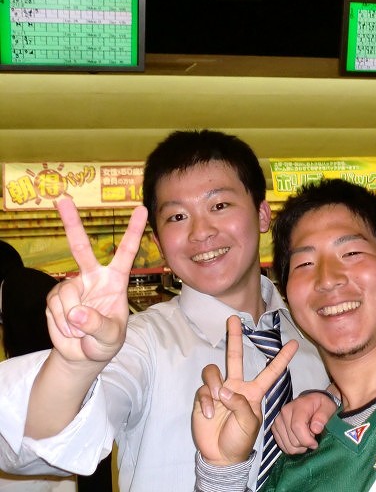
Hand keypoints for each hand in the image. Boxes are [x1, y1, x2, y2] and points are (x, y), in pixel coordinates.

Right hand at [45, 198, 147, 364]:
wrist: (82, 356)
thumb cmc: (104, 342)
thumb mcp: (110, 337)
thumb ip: (97, 325)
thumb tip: (76, 311)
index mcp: (115, 281)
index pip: (126, 252)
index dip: (133, 231)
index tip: (141, 208)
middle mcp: (93, 278)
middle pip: (81, 247)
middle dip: (71, 223)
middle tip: (62, 200)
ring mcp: (72, 286)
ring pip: (65, 292)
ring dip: (71, 318)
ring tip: (80, 330)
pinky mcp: (55, 298)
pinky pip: (54, 306)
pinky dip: (60, 322)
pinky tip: (68, 329)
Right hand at [193, 315, 297, 465]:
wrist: (220, 455)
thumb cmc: (240, 439)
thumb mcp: (250, 423)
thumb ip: (240, 404)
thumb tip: (224, 389)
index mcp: (253, 392)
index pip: (271, 371)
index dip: (282, 358)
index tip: (294, 343)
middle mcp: (236, 386)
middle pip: (235, 356)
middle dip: (234, 336)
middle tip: (234, 318)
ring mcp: (219, 390)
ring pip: (213, 371)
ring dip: (215, 384)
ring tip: (218, 400)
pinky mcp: (204, 397)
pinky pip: (203, 389)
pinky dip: (206, 400)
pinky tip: (208, 413)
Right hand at [272, 390, 337, 453]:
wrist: (311, 401)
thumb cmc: (320, 405)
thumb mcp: (328, 407)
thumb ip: (323, 416)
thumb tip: (315, 429)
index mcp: (298, 406)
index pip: (297, 427)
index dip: (307, 440)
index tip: (315, 443)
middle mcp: (284, 413)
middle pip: (293, 440)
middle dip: (305, 444)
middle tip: (312, 437)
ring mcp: (278, 421)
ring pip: (288, 446)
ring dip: (299, 447)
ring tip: (306, 438)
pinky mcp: (275, 429)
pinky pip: (282, 446)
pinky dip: (292, 447)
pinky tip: (299, 440)